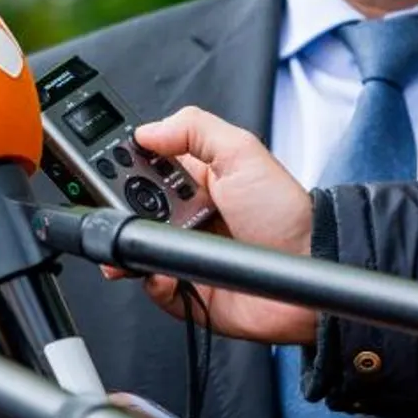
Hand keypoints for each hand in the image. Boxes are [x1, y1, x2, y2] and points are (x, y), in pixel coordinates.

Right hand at [99, 106, 315, 343]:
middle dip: (114, 205)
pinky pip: (152, 285)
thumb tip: (146, 129)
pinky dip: (150, 278)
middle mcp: (182, 215)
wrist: (310, 266)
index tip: (107, 164)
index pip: (141, 166)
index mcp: (192, 180)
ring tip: (130, 242)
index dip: (119, 164)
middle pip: (129, 207)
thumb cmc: (285, 212)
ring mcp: (182, 253)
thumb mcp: (242, 153)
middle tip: (118, 204)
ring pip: (134, 247)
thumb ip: (194, 129)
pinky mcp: (186, 288)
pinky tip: (161, 270)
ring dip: (125, 244)